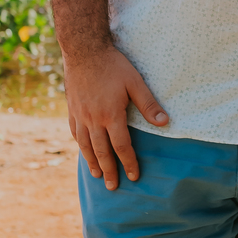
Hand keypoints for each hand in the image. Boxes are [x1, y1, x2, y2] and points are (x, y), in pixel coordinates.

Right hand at [61, 44, 168, 189]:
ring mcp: (80, 115)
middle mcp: (93, 119)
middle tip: (113, 187)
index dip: (129, 162)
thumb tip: (165, 122)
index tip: (134, 176)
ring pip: (86, 146)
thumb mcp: (135, 82)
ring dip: (92, 163)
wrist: (84, 50)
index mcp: (111, 115)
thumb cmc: (113, 65)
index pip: (122, 146)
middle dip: (109, 170)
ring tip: (97, 176)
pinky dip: (81, 146)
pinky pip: (75, 133)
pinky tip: (84, 151)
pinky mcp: (72, 109)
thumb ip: (148, 104)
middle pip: (102, 152)